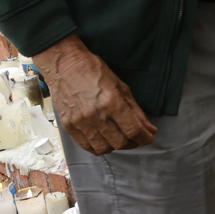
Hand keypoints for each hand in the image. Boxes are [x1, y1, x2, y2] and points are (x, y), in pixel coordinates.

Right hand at [35, 33, 156, 154]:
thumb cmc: (95, 72)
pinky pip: (86, 146)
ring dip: (116, 147)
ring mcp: (80, 122)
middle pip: (119, 142)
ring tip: (120, 139)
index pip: (132, 130)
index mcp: (111, 102)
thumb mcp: (121, 86)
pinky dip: (98, 147)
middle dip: (133, 143)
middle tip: (136, 138)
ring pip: (103, 148)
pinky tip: (104, 140)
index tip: (149, 138)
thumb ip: (135, 110)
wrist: (65, 65)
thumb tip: (149, 128)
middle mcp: (95, 115)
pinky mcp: (68, 126)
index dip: (144, 138)